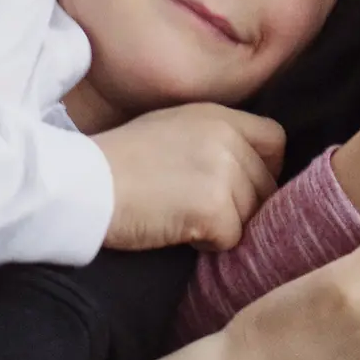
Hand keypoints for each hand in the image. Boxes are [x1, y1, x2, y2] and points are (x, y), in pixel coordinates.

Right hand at [93, 103, 284, 250]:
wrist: (84, 183)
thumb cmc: (118, 161)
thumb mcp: (172, 127)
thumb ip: (213, 139)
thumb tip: (245, 170)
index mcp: (218, 115)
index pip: (275, 139)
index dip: (265, 168)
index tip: (242, 187)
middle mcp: (227, 138)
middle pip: (266, 185)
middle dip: (243, 205)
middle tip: (201, 211)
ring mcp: (224, 172)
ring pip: (250, 215)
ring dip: (222, 225)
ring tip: (180, 216)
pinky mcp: (214, 207)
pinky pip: (231, 239)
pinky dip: (207, 244)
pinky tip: (176, 229)